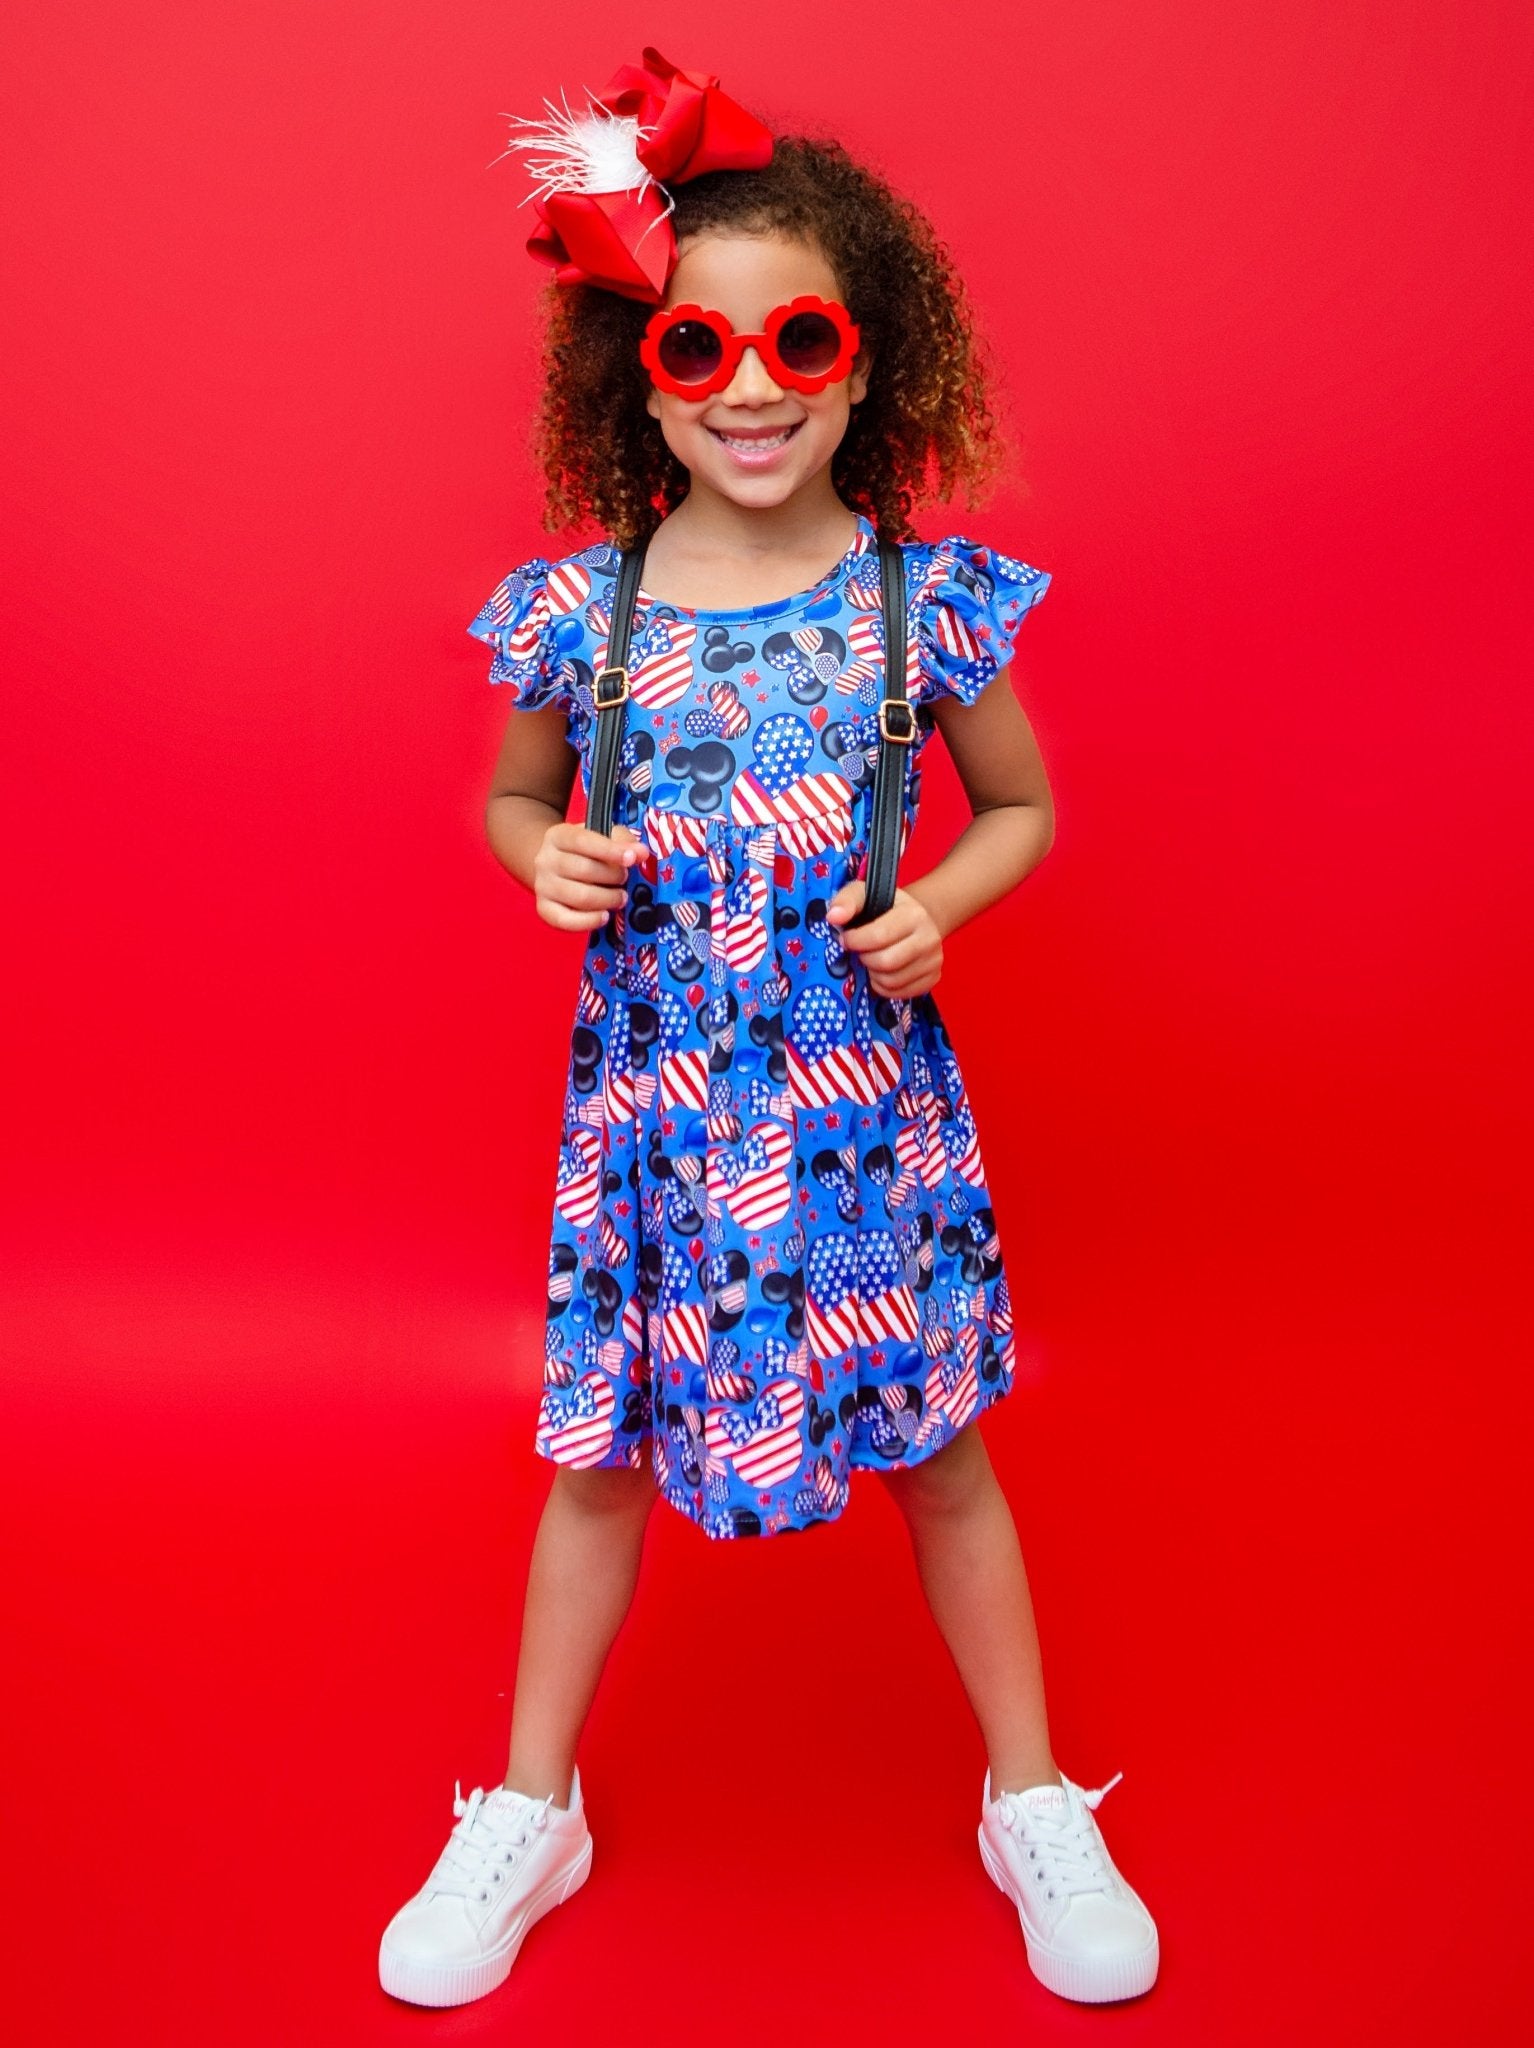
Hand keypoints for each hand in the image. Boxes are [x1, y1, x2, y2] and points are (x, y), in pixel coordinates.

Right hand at [534, 821, 647, 930]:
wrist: (554, 867)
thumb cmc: (584, 852)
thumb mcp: (601, 837)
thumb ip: (623, 842)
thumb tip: (640, 853)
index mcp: (559, 836)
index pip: (584, 841)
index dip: (610, 850)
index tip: (631, 859)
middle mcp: (546, 860)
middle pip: (584, 870)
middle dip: (613, 877)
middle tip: (625, 879)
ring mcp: (543, 886)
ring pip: (580, 897)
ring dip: (608, 900)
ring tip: (619, 897)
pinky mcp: (545, 909)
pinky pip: (566, 920)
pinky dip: (590, 921)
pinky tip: (604, 916)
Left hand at [826, 879, 943, 997]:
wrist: (918, 920)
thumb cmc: (886, 908)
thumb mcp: (865, 895)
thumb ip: (846, 901)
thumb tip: (833, 916)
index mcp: (914, 915)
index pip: (879, 936)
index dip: (855, 941)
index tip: (846, 939)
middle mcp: (929, 938)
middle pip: (885, 962)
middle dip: (865, 959)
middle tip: (860, 951)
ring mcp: (933, 960)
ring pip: (892, 981)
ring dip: (873, 974)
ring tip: (871, 960)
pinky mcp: (933, 978)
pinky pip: (900, 993)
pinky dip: (884, 987)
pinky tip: (881, 972)